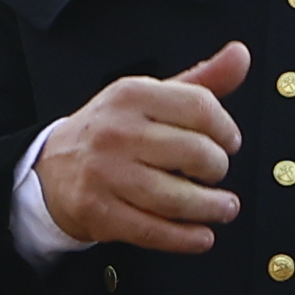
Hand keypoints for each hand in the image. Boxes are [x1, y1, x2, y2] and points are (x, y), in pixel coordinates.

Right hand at [39, 43, 252, 252]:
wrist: (53, 167)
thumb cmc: (112, 132)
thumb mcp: (150, 98)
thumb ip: (200, 80)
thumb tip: (240, 55)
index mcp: (131, 95)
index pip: (199, 107)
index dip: (226, 129)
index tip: (230, 142)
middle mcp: (117, 132)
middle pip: (194, 153)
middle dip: (218, 168)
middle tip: (216, 174)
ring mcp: (106, 173)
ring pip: (177, 198)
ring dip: (211, 207)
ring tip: (224, 207)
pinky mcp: (100, 212)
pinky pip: (154, 231)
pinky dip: (186, 238)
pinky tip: (202, 235)